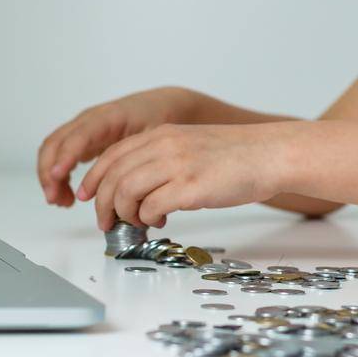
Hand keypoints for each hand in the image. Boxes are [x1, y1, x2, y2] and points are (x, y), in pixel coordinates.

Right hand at [36, 87, 197, 205]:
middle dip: (49, 172)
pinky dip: (58, 176)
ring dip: (51, 177)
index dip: (66, 155)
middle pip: (55, 142)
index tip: (57, 175)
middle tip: (56, 199)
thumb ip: (143, 159)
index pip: (80, 135)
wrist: (162, 105)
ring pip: (53, 150)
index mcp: (109, 117)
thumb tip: (134, 192)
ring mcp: (83, 128)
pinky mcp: (83, 139)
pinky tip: (68, 196)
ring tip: (62, 202)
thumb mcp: (156, 137)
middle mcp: (90, 120)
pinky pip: (60, 155)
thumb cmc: (160, 119)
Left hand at [75, 123, 286, 228]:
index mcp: (162, 134)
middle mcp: (165, 146)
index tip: (88, 196)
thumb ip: (161, 159)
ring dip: (124, 214)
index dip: (94, 179)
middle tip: (107, 222)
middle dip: (102, 204)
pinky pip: (152, 208)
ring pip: (125, 193)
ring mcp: (177, 166)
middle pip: (112, 177)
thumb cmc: (236, 155)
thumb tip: (134, 189)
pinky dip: (149, 219)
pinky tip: (160, 220)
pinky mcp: (190, 188)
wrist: (269, 154)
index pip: (111, 156)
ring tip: (138, 222)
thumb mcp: (190, 145)